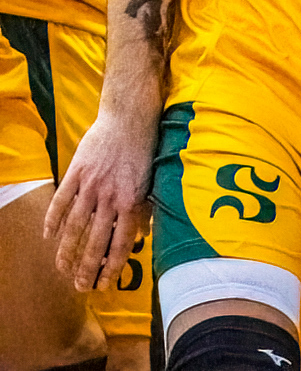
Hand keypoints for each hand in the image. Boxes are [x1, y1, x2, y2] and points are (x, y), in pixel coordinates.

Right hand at [44, 111, 154, 290]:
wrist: (129, 114)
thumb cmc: (144, 147)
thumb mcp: (151, 179)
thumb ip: (144, 209)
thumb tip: (141, 236)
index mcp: (132, 200)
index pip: (121, 244)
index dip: (112, 268)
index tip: (104, 284)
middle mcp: (110, 197)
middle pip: (95, 242)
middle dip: (86, 269)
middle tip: (80, 287)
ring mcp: (91, 184)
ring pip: (75, 227)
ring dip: (67, 252)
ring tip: (63, 269)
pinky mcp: (76, 171)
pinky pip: (61, 201)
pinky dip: (53, 220)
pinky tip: (49, 236)